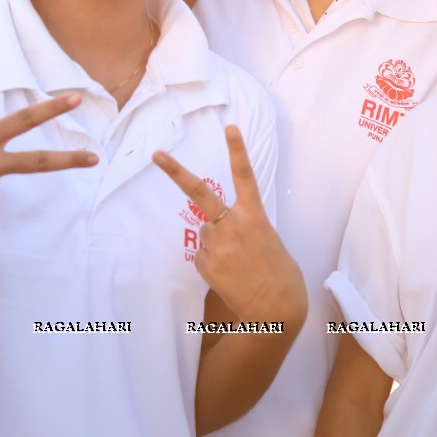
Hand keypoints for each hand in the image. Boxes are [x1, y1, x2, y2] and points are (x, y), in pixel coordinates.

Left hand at [154, 126, 305, 324]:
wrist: (276, 309)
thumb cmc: (279, 274)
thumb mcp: (269, 241)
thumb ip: (245, 226)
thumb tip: (219, 227)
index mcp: (255, 216)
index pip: (245, 176)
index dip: (237, 150)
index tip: (230, 127)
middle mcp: (233, 225)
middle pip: (199, 193)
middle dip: (175, 172)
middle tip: (156, 153)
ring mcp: (217, 245)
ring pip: (206, 233)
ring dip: (217, 243)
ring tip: (237, 263)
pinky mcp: (206, 265)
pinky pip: (203, 256)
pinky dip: (213, 263)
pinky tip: (230, 275)